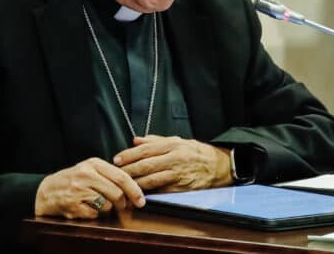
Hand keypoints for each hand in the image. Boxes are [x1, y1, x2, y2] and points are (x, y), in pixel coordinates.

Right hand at [34, 158, 145, 218]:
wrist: (46, 191)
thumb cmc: (72, 180)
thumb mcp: (89, 169)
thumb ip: (109, 174)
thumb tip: (133, 188)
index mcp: (93, 163)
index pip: (121, 176)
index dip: (134, 190)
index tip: (141, 200)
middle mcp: (86, 174)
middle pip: (116, 193)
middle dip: (122, 203)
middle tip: (122, 206)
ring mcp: (78, 190)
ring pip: (106, 205)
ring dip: (107, 209)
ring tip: (97, 203)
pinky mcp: (73, 205)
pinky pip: (94, 214)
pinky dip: (94, 214)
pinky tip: (86, 207)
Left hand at [113, 135, 231, 192]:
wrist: (218, 166)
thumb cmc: (196, 152)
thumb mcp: (177, 140)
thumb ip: (155, 140)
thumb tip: (136, 140)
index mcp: (172, 145)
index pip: (145, 150)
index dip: (129, 155)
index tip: (117, 159)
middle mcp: (175, 158)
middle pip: (146, 165)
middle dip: (128, 170)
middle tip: (116, 174)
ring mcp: (178, 174)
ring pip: (152, 180)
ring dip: (136, 183)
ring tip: (124, 185)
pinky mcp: (181, 188)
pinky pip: (161, 191)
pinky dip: (149, 192)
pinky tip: (140, 193)